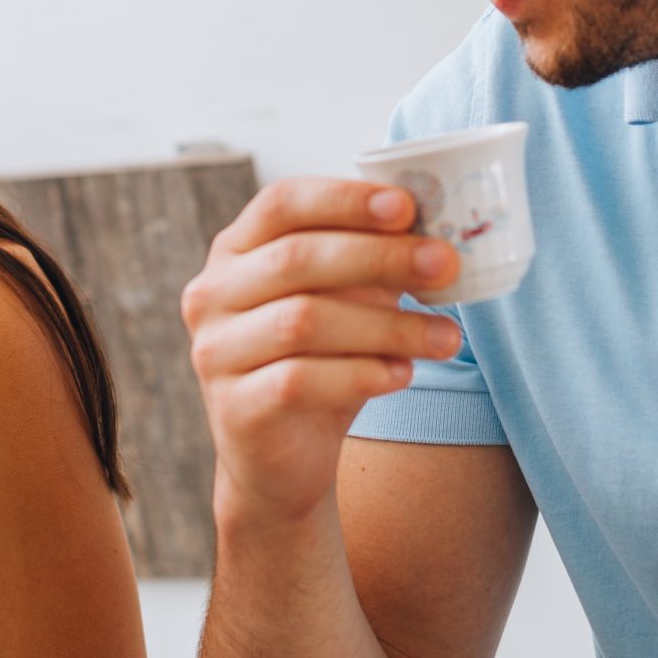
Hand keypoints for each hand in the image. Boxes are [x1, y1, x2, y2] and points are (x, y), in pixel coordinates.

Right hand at [182, 178, 463, 526]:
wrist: (281, 457)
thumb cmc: (319, 361)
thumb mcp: (345, 303)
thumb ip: (374, 264)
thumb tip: (437, 241)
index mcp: (236, 250)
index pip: (282, 203)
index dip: (344, 199)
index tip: (407, 206)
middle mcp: (212, 294)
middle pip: (297, 258)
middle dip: (380, 257)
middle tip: (445, 265)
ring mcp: (215, 352)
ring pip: (304, 321)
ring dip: (387, 325)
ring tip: (445, 337)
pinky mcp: (234, 408)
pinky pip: (300, 381)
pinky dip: (361, 374)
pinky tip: (402, 374)